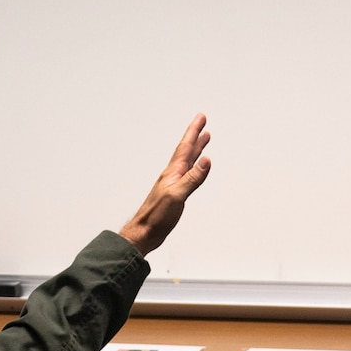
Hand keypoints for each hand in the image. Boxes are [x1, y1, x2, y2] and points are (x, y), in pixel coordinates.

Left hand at [117, 114, 213, 255]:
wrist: (144, 233)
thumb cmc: (156, 217)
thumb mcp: (177, 195)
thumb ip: (192, 178)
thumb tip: (206, 161)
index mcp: (173, 173)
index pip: (185, 147)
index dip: (193, 132)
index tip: (201, 118)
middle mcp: (172, 175)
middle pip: (186, 151)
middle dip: (195, 135)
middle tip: (202, 122)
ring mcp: (173, 184)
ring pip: (187, 161)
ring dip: (195, 149)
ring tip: (203, 139)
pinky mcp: (174, 194)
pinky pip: (186, 174)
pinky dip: (193, 166)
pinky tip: (194, 167)